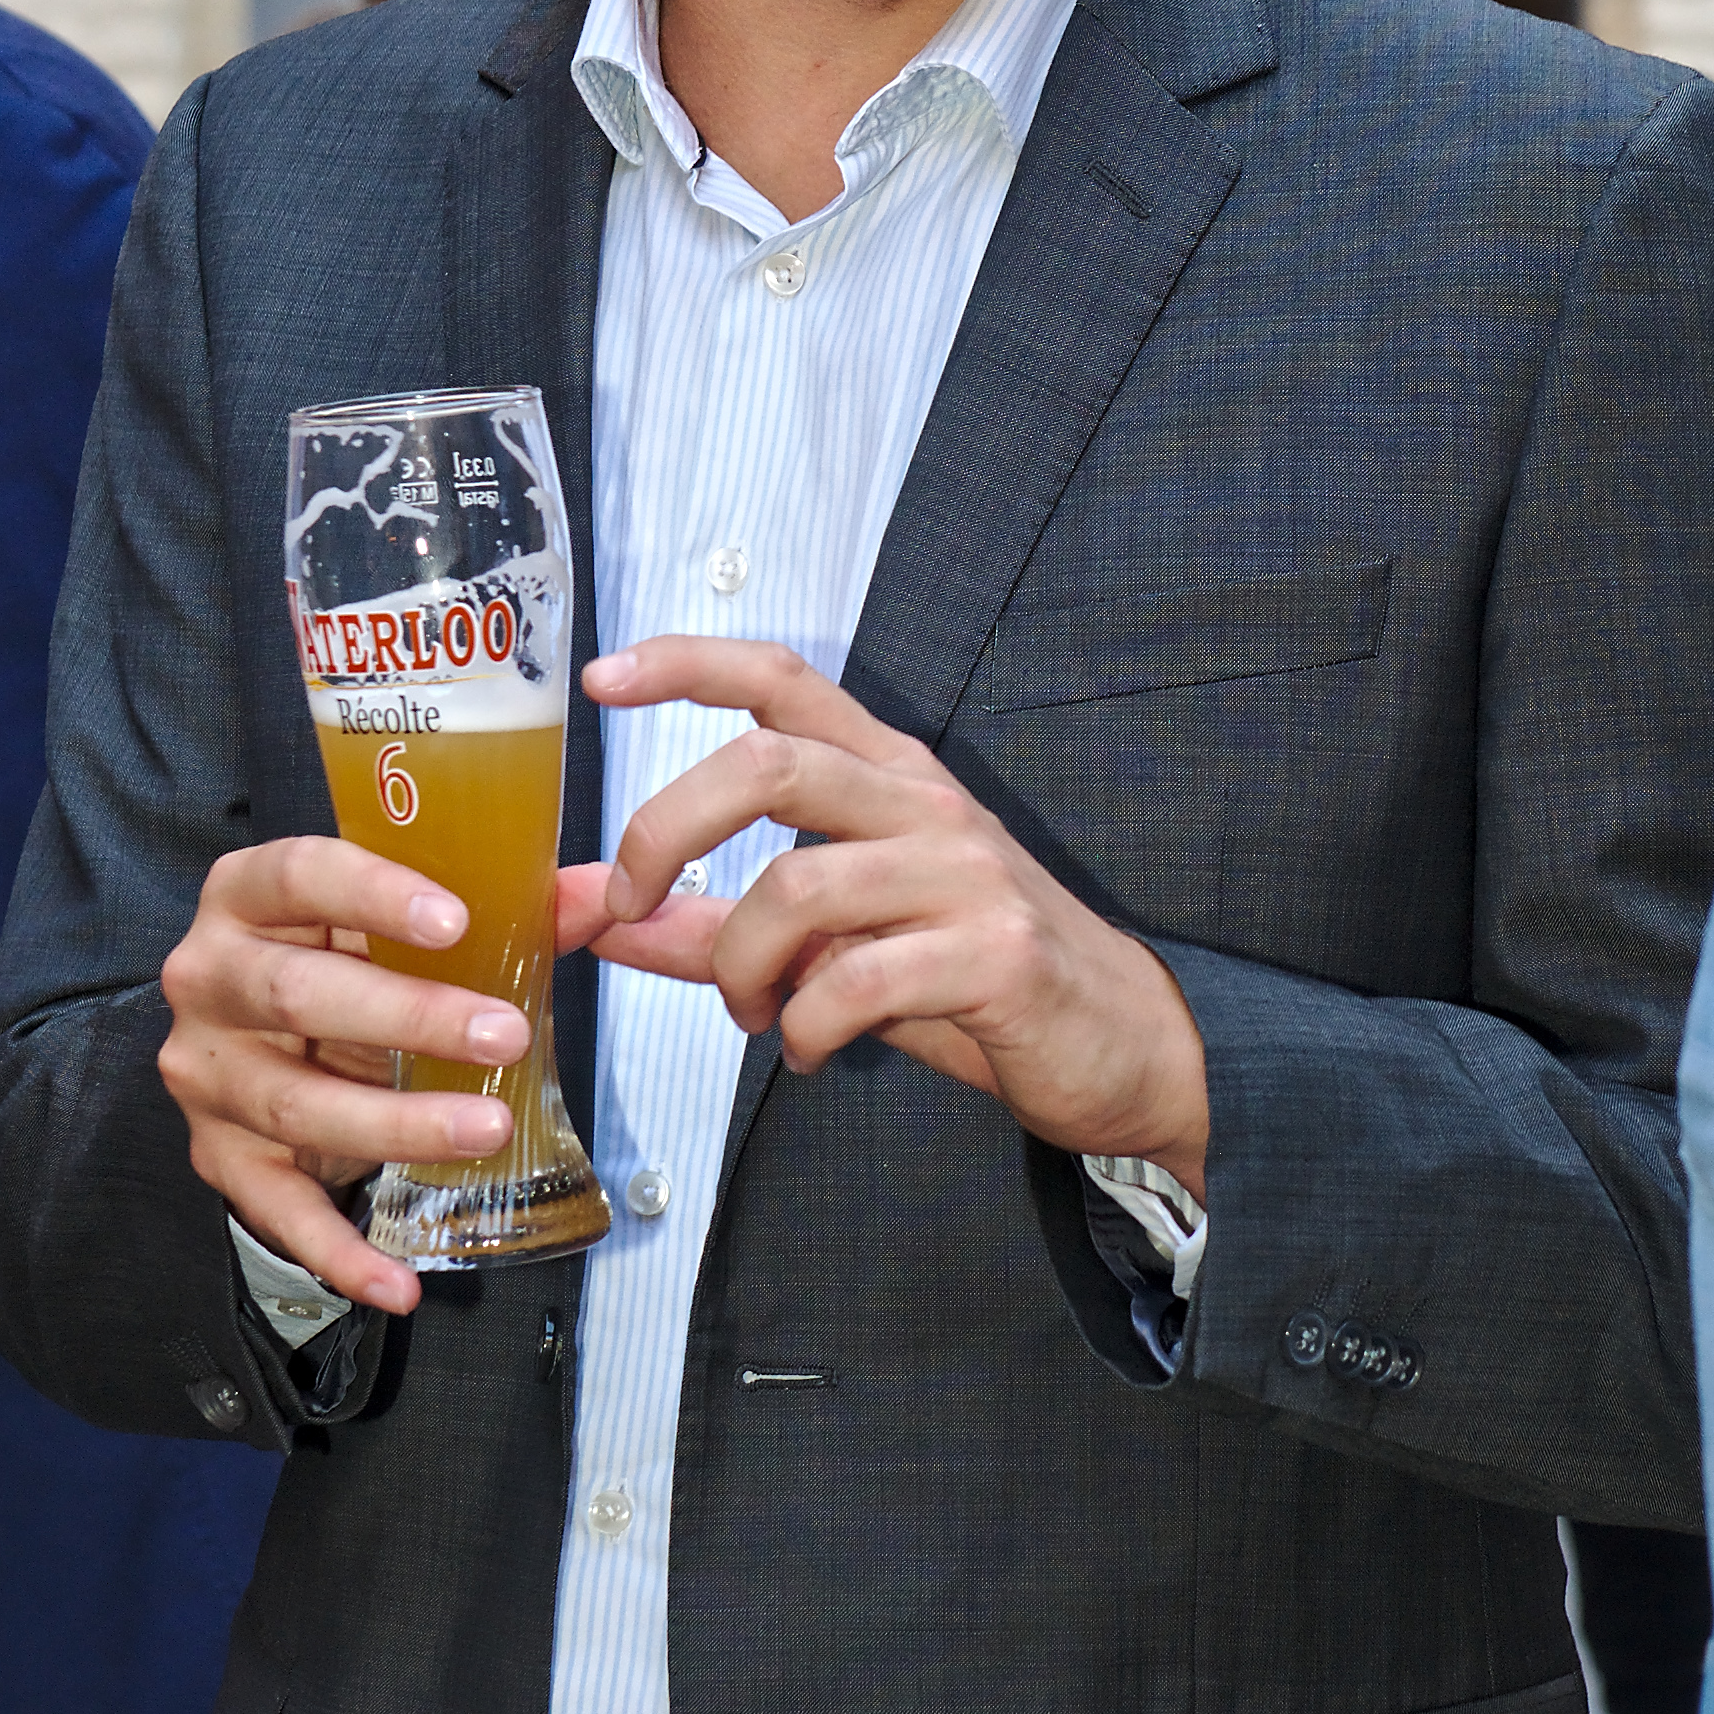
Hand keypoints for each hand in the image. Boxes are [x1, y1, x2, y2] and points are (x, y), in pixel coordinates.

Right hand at [157, 836, 559, 1313]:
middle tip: (504, 1036)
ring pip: (297, 1103)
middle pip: (297, 994)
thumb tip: (608, 896)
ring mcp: (209, 1074)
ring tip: (488, 1131)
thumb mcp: (406, 924)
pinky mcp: (220, 1156)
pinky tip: (400, 1282)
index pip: (299, 875)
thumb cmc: (345, 960)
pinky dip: (340, 1253)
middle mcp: (211, 979)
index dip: (373, 894)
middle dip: (409, 1016)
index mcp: (250, 896)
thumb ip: (509, 908)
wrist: (257, 1039)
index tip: (457, 920)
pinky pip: (278, 1211)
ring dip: (399, 1124)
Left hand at [576, 638, 1209, 1192]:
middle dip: (667, 833)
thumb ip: (711, 927)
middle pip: (768, 766)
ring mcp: (964, 875)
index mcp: (889, 778)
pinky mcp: (995, 953)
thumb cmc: (969, 981)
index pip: (785, 681)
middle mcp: (925, 805)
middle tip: (629, 906)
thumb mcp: (834, 945)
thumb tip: (590, 914)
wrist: (1123, 1044)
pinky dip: (804, 1030)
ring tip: (752, 1013)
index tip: (606, 676)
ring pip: (795, 887)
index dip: (690, 663)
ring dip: (736, 968)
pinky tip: (812, 1050)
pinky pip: (852, 983)